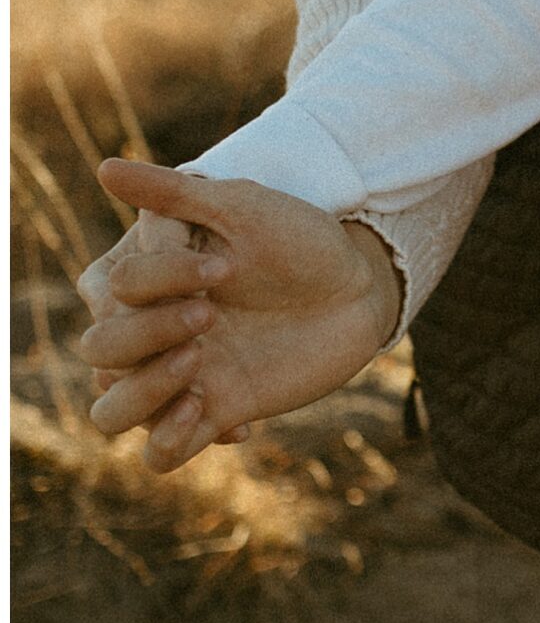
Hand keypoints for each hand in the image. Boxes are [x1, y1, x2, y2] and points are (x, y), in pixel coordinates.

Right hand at [78, 161, 403, 469]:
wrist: (357, 287)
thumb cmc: (298, 238)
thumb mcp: (243, 207)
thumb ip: (174, 194)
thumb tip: (105, 169)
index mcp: (147, 278)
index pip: (113, 290)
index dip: (161, 279)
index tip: (226, 266)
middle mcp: (151, 331)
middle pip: (99, 351)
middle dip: (148, 334)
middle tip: (211, 315)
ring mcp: (179, 376)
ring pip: (108, 413)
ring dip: (144, 394)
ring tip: (199, 370)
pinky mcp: (213, 413)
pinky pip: (160, 453)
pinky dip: (171, 442)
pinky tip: (227, 422)